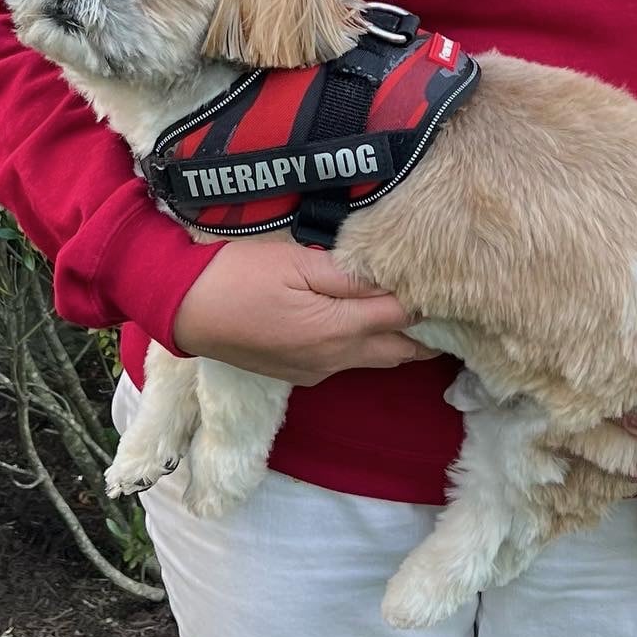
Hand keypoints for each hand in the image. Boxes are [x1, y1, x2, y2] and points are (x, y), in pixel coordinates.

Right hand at [172, 235, 441, 385]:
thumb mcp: (296, 263)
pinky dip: (369, 347)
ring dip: (400, 343)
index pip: (403, 318)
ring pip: (376, 361)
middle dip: (429, 334)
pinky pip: (348, 363)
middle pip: (400, 352)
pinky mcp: (300, 374)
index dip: (429, 300)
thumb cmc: (238, 275)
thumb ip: (348, 276)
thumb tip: (394, 282)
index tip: (452, 281)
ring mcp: (317, 371)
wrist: (184, 310)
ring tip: (421, 315)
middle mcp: (335, 359)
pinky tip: (369, 323)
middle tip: (452, 306)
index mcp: (338, 330)